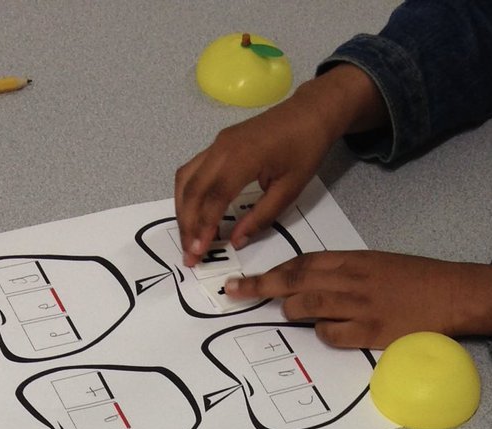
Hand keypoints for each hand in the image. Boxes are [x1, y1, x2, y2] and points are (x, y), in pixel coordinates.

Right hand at [174, 66, 385, 265]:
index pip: (213, 199)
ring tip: (189, 237)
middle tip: (189, 254)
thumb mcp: (289, 190)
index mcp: (241, 159)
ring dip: (183, 210)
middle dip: (187, 224)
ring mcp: (217, 144)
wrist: (308, 113)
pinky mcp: (218, 144)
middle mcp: (221, 149)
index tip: (197, 252)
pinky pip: (193, 170)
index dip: (203, 228)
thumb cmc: (305, 149)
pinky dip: (189, 194)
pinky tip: (194, 213)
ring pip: (186, 179)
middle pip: (192, 190)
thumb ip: (261, 217)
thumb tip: (236, 241)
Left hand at [224, 251, 491, 348]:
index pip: (301, 263)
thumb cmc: (416, 279)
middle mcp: (353, 279)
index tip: (245, 280)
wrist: (453, 293)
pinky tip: (333, 332)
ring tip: (290, 314)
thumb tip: (308, 285)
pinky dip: (326, 334)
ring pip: (310, 306)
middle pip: (296, 282)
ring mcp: (361, 306)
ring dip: (293, 311)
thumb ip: (342, 272)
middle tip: (235, 293)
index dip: (270, 272)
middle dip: (261, 287)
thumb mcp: (376, 263)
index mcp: (353, 259)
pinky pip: (334, 334)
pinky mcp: (372, 331)